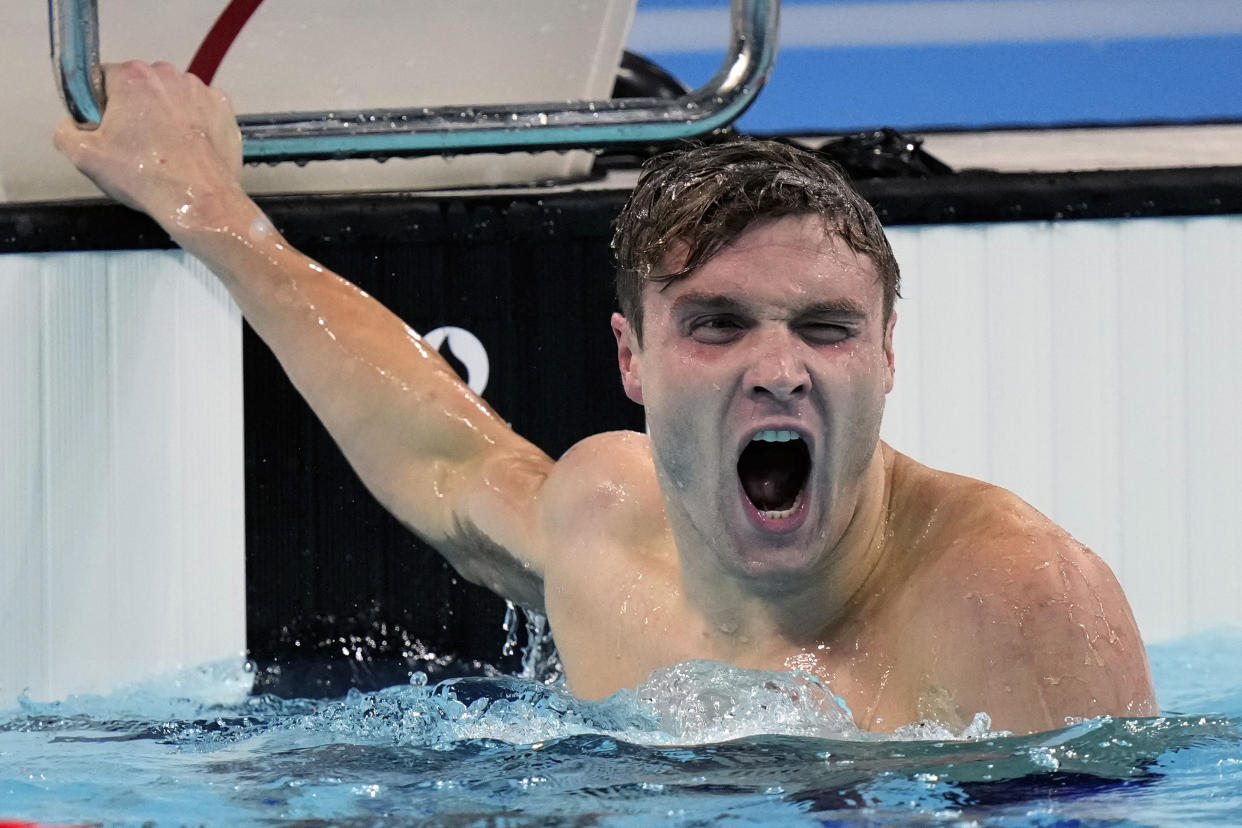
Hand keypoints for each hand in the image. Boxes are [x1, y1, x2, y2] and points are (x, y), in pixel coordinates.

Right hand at [54, 61, 244, 229]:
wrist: (200, 200)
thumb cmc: (144, 177)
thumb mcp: (84, 157)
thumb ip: (66, 131)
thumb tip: (72, 124)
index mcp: (132, 76)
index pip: (102, 80)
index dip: (100, 106)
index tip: (107, 131)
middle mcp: (168, 74)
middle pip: (139, 87)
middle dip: (134, 110)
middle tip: (136, 146)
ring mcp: (201, 90)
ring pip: (171, 98)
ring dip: (165, 116)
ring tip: (165, 151)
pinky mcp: (223, 109)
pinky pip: (199, 110)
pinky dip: (193, 124)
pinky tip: (188, 149)